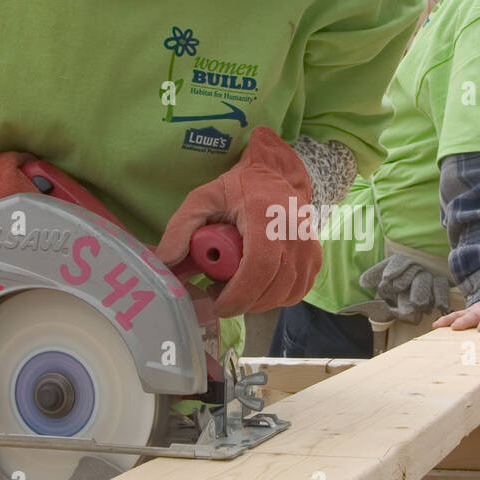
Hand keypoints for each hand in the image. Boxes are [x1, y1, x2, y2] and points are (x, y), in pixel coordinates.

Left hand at [155, 126, 321, 316]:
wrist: (279, 176)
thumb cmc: (240, 187)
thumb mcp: (203, 197)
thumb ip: (180, 227)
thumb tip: (164, 261)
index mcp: (265, 216)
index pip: (259, 267)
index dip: (238, 293)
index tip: (217, 302)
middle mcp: (293, 234)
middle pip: (272, 287)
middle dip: (242, 302)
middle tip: (218, 295)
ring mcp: (308, 248)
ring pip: (284, 294)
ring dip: (257, 302)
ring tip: (235, 288)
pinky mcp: (314, 260)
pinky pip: (295, 293)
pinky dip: (274, 298)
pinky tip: (257, 288)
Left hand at [359, 254, 449, 323]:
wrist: (408, 299)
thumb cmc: (393, 290)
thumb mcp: (382, 285)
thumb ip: (374, 279)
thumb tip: (363, 282)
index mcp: (401, 263)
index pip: (399, 261)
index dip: (394, 268)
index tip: (386, 277)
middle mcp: (415, 268)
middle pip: (414, 270)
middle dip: (406, 279)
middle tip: (399, 288)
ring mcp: (428, 276)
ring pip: (428, 280)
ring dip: (422, 291)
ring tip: (417, 304)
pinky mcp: (439, 285)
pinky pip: (441, 287)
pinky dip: (441, 296)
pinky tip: (440, 306)